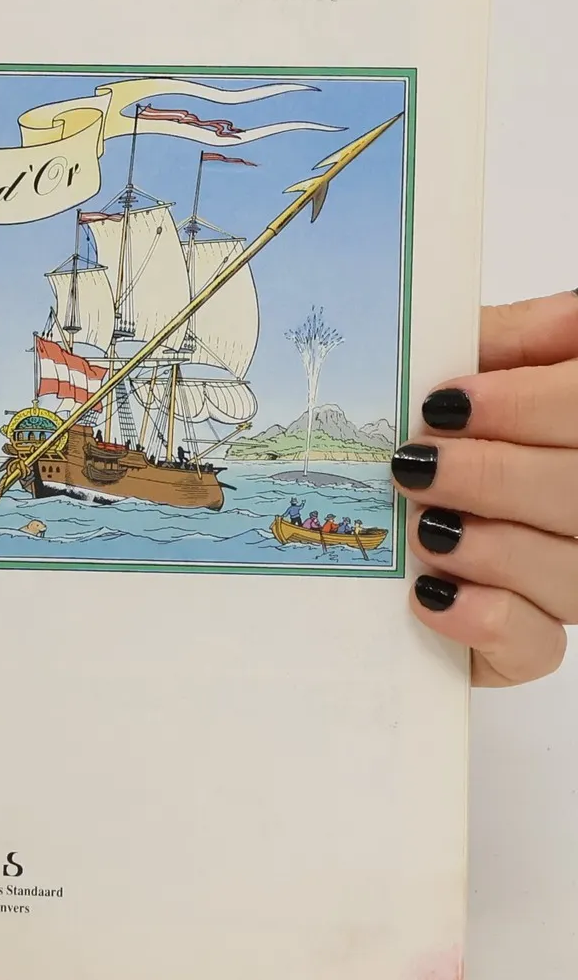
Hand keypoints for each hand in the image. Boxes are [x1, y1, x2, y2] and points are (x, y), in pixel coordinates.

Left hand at [396, 292, 577, 685]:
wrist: (422, 507)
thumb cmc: (470, 428)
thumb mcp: (492, 363)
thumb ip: (511, 339)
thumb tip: (473, 334)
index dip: (530, 406)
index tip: (446, 403)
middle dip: (496, 476)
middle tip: (417, 466)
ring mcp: (576, 579)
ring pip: (573, 573)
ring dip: (491, 547)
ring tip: (425, 528)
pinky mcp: (531, 643)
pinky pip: (538, 645)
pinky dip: (486, 620)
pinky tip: (433, 595)